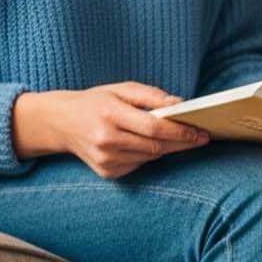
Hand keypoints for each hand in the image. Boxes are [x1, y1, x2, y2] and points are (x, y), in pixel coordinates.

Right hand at [10, 83, 208, 179]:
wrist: (60, 122)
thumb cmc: (95, 102)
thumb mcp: (121, 89)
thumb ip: (151, 96)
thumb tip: (180, 104)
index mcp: (110, 115)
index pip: (154, 127)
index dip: (181, 131)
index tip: (201, 131)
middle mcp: (107, 140)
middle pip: (156, 145)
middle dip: (182, 142)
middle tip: (201, 137)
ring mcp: (106, 159)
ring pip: (151, 157)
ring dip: (166, 147)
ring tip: (178, 137)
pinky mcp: (107, 172)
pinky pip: (139, 164)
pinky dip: (147, 155)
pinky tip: (144, 144)